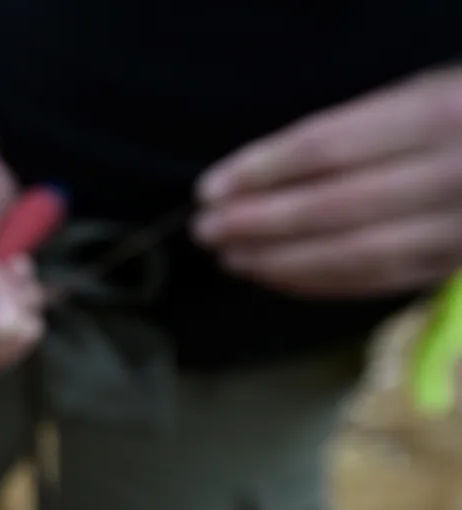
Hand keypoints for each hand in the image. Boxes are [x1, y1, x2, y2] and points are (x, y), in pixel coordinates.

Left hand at [195, 65, 461, 297]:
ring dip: (280, 261)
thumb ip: (357, 132)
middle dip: (259, 224)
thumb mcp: (423, 95)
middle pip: (335, 207)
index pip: (329, 148)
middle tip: (207, 230)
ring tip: (230, 257)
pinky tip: (275, 275)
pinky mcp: (455, 266)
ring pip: (355, 255)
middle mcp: (453, 173)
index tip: (211, 188)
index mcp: (439, 115)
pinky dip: (317, 281)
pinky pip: (377, 281)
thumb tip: (262, 178)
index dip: (262, 172)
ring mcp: (459, 227)